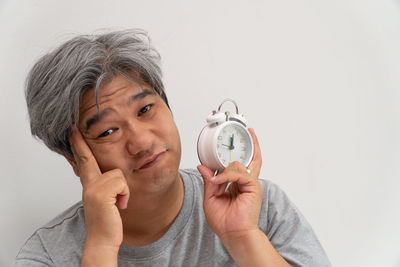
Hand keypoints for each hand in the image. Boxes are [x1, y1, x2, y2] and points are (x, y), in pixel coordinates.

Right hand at [69, 126, 129, 251]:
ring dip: (123, 190)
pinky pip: (122, 183)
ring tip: (118, 203)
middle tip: (73, 127)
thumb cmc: (107, 221)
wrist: (103, 240)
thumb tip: (110, 174)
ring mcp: (93, 189)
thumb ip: (104, 186)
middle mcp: (88, 185)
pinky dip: (125, 195)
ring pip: (117, 174)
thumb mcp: (104, 200)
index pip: (83, 161)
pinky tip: (119, 206)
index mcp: (89, 185)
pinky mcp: (101, 194)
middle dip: (79, 143)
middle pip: (86, 159)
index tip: (73, 131)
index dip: (78, 146)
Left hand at [197, 128, 261, 240]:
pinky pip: (239, 173)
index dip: (235, 153)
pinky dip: (226, 176)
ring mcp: (251, 183)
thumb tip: (203, 166)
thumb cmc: (225, 221)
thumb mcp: (211, 197)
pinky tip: (218, 181)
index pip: (239, 164)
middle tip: (248, 131)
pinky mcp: (254, 186)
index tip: (231, 143)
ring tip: (216, 182)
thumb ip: (209, 181)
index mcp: (237, 184)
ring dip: (224, 172)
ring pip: (238, 165)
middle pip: (250, 158)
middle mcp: (246, 182)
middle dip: (251, 143)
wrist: (233, 234)